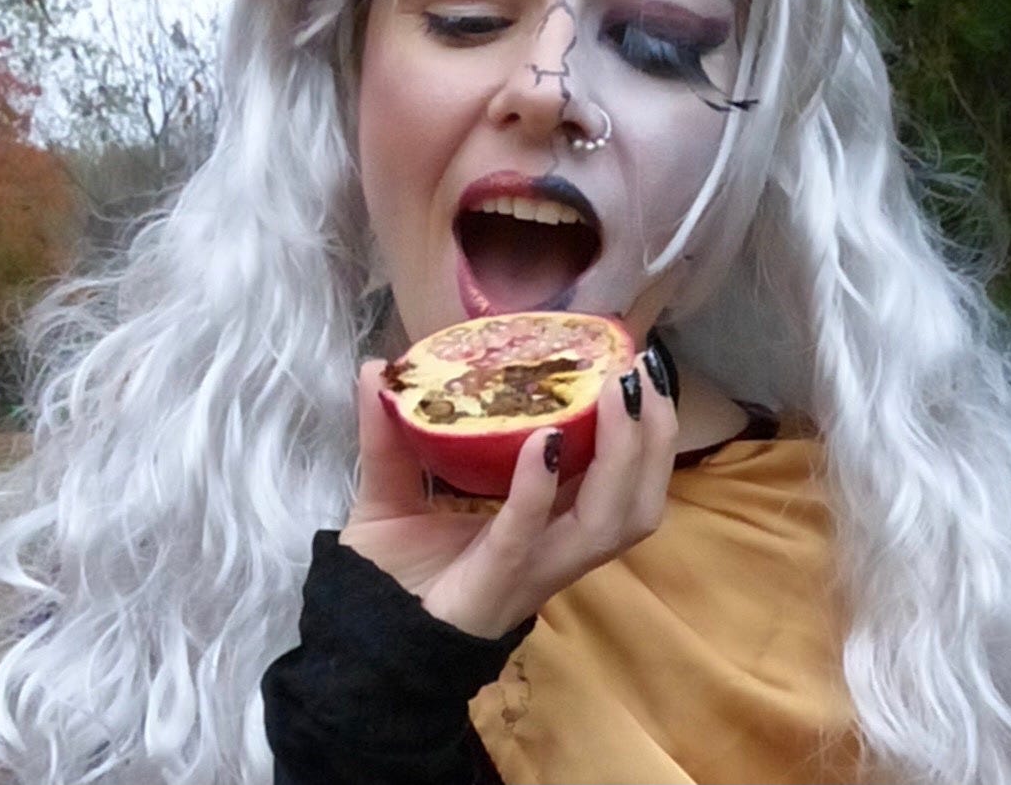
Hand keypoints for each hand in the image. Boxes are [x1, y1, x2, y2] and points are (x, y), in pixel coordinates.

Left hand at [340, 353, 677, 638]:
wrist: (357, 645)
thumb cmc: (390, 573)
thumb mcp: (393, 487)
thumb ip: (389, 430)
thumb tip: (379, 366)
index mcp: (546, 523)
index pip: (617, 479)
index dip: (642, 429)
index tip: (640, 367)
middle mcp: (553, 547)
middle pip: (636, 502)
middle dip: (654, 436)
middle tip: (644, 373)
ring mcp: (530, 568)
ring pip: (610, 523)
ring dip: (625, 456)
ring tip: (617, 395)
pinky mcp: (494, 582)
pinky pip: (527, 535)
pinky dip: (539, 488)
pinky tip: (546, 442)